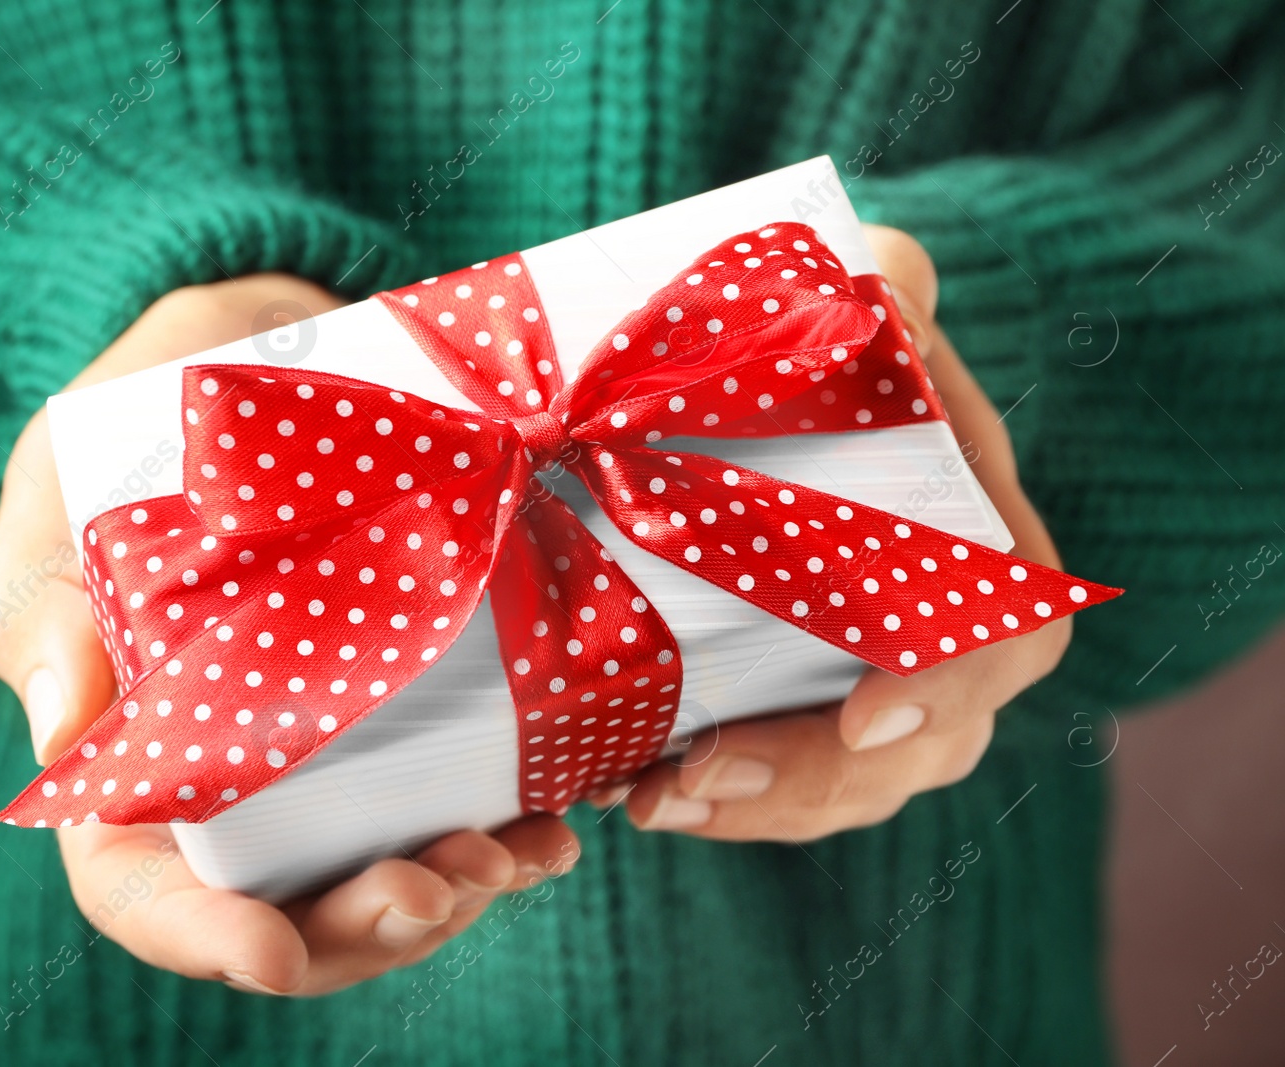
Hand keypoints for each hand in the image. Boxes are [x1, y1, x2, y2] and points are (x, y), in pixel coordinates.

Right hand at [0, 275, 578, 994]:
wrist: (258, 352)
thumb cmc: (134, 424)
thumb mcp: (62, 495)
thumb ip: (47, 608)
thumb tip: (63, 735)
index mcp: (125, 755)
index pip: (143, 887)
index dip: (201, 939)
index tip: (272, 953)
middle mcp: (229, 778)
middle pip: (285, 907)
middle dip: (365, 925)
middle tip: (443, 885)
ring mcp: (326, 752)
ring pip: (380, 871)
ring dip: (453, 891)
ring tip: (518, 855)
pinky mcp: (409, 708)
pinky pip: (455, 797)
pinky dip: (510, 825)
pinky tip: (561, 815)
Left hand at [619, 224, 1072, 840]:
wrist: (777, 378)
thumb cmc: (833, 333)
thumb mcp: (861, 289)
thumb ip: (881, 290)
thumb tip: (882, 290)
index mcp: (978, 530)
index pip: (1008, 628)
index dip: (950, 683)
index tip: (863, 714)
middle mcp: (944, 623)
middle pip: (919, 745)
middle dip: (811, 781)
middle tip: (696, 781)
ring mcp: (877, 676)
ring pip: (845, 785)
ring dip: (750, 810)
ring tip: (645, 802)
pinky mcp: (803, 702)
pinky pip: (781, 784)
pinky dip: (714, 799)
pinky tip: (628, 791)